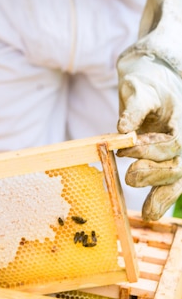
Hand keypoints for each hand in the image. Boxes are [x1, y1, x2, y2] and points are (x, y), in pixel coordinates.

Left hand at [117, 52, 181, 219]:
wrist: (151, 85)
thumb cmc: (145, 84)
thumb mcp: (138, 89)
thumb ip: (133, 108)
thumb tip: (123, 128)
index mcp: (181, 122)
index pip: (173, 143)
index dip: (150, 150)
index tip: (124, 148)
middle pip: (177, 166)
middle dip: (154, 174)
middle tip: (130, 177)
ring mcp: (177, 154)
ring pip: (177, 181)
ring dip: (161, 197)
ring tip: (147, 212)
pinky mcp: (166, 163)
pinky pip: (169, 185)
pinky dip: (160, 200)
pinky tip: (149, 213)